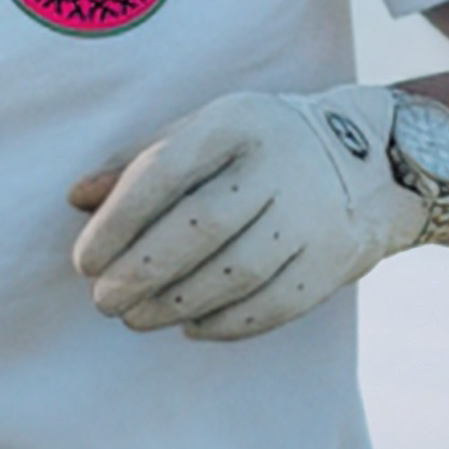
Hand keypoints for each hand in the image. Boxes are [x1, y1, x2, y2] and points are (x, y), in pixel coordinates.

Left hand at [68, 86, 423, 340]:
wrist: (371, 161)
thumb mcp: (204, 134)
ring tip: (137, 318)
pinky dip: (227, 324)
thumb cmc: (258, 149)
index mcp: (238, 122)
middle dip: (142, 273)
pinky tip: (191, 327)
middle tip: (103, 302)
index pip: (166, 171)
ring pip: (236, 272)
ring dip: (177, 304)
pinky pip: (274, 304)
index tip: (85, 261)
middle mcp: (281, 163)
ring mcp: (313, 213)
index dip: (118, 222)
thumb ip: (139, 164)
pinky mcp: (335, 258)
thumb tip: (77, 198)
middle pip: (201, 228)